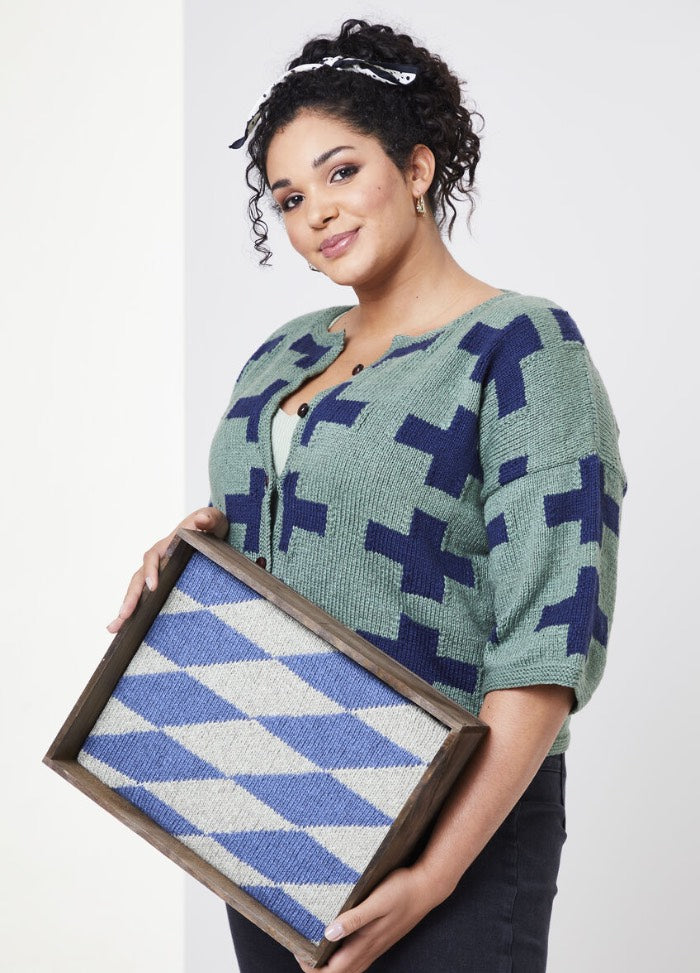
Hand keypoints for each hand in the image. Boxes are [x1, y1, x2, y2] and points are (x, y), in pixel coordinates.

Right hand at [105, 506, 228, 632]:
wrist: (209, 530)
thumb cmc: (209, 524)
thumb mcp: (212, 519)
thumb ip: (208, 518)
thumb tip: (201, 520)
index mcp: (166, 544)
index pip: (152, 557)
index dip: (151, 571)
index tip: (153, 587)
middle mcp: (156, 559)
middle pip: (138, 578)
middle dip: (130, 597)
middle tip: (124, 615)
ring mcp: (157, 572)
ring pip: (137, 590)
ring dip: (125, 608)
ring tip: (114, 628)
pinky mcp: (161, 583)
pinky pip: (145, 597)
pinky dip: (134, 612)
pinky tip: (124, 629)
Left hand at [293, 863, 449, 972]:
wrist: (427, 887)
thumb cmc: (401, 890)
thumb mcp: (376, 901)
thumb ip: (354, 919)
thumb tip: (328, 934)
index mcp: (365, 943)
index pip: (333, 972)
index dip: (312, 967)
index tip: (298, 950)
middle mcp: (370, 950)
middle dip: (317, 969)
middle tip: (301, 949)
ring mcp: (376, 947)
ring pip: (349, 969)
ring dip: (329, 966)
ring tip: (313, 948)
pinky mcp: (380, 940)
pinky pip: (358, 960)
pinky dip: (342, 959)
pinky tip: (337, 943)